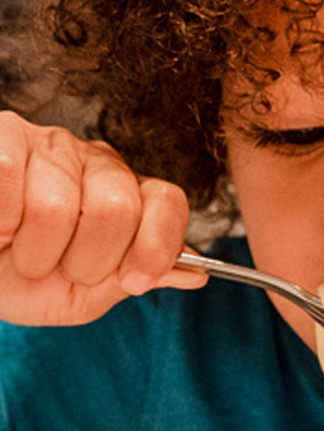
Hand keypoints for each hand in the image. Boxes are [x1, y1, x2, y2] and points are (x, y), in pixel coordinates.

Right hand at [0, 111, 206, 325]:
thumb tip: (197, 273)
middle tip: (59, 267)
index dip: (156, 245)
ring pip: (56, 207)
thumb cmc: (26, 281)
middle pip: (118, 208)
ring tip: (18, 248)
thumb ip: (138, 280)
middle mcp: (98, 164)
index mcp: (130, 196)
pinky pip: (7, 178)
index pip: (167, 202)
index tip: (134, 281)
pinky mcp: (4, 136)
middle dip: (85, 260)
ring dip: (32, 251)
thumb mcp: (85, 294)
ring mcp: (51, 145)